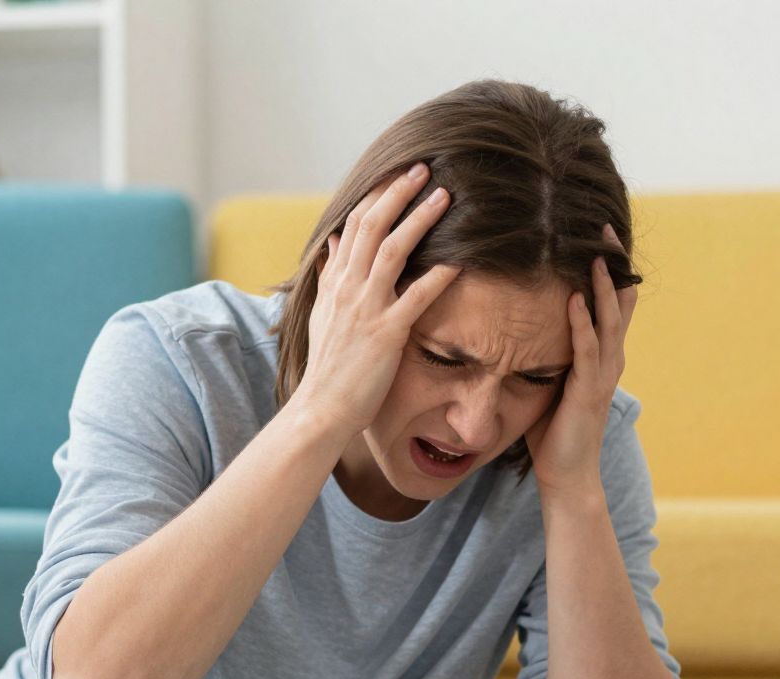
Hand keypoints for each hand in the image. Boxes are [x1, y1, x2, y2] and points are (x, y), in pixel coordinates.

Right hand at [293, 163, 461, 440]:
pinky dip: (437, 277)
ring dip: (420, 219)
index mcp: (335, 281)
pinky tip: (458, 261)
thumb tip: (331, 244)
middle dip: (398, 192)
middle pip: (373, 225)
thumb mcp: (320, 316)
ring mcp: (366, 308)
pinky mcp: (386, 334)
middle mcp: (348, 287)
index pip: (354, 225)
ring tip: (445, 197)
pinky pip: (415, 298)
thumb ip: (328, 277)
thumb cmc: (327, 368)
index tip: (399, 175)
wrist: (320, 409)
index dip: (377, 195)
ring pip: (394, 250)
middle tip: (424, 168)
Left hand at [524, 224, 639, 499]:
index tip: (596, 234)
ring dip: (602, 284)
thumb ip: (544, 352)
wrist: (568, 475)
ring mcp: (603, 374)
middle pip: (618, 301)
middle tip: (604, 226)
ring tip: (596, 251)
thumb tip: (518, 325)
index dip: (606, 268)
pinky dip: (582, 322)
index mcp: (601, 354)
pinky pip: (586, 350)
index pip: (608, 301)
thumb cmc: (554, 431)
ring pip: (608, 319)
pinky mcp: (588, 390)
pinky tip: (576, 297)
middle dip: (612, 263)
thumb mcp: (549, 381)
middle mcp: (609, 358)